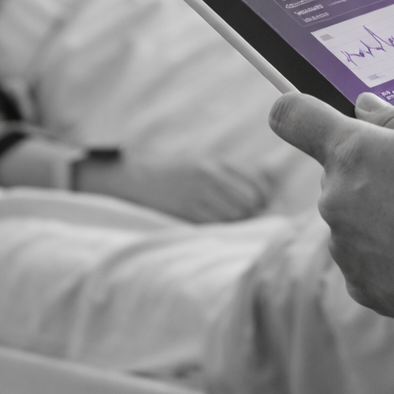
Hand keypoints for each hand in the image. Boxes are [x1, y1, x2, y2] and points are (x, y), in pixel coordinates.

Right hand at [73, 155, 273, 223]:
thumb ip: (231, 172)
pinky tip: (218, 230)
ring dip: (240, 223)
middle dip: (254, 212)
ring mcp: (196, 197)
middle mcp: (207, 178)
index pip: (257, 183)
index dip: (264, 196)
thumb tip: (267, 181)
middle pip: (250, 202)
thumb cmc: (165, 173)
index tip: (261, 203)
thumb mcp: (198, 163)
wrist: (126, 179)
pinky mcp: (184, 216)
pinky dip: (223, 230)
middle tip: (248, 218)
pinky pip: (216, 227)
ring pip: (236, 216)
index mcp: (212, 164)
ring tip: (232, 226)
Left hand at [269, 91, 393, 330]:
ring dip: (377, 216)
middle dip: (368, 173)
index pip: (293, 117)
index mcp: (352, 152)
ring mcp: (343, 245)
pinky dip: (387, 256)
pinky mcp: (359, 285)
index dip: (297, 112)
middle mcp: (335, 198)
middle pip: (337, 174)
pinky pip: (364, 259)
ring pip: (351, 218)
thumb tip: (364, 107)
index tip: (306, 115)